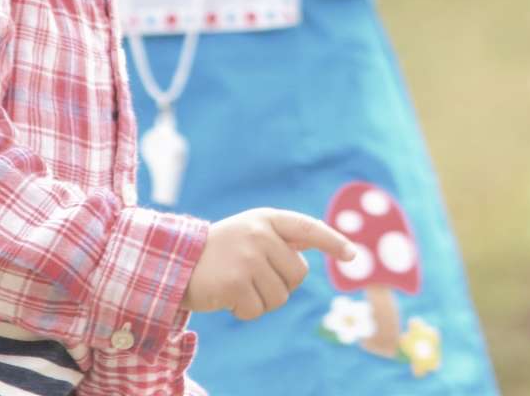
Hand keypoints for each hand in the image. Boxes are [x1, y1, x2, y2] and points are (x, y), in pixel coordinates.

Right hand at [182, 208, 355, 321]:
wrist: (177, 261)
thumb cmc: (221, 250)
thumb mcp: (251, 233)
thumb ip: (282, 238)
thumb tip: (314, 247)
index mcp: (266, 219)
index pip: (307, 227)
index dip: (332, 241)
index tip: (352, 255)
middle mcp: (259, 234)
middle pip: (297, 274)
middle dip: (279, 283)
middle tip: (252, 276)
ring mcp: (247, 258)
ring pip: (280, 296)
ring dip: (261, 300)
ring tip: (238, 284)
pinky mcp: (235, 282)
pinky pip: (258, 310)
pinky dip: (245, 311)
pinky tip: (227, 297)